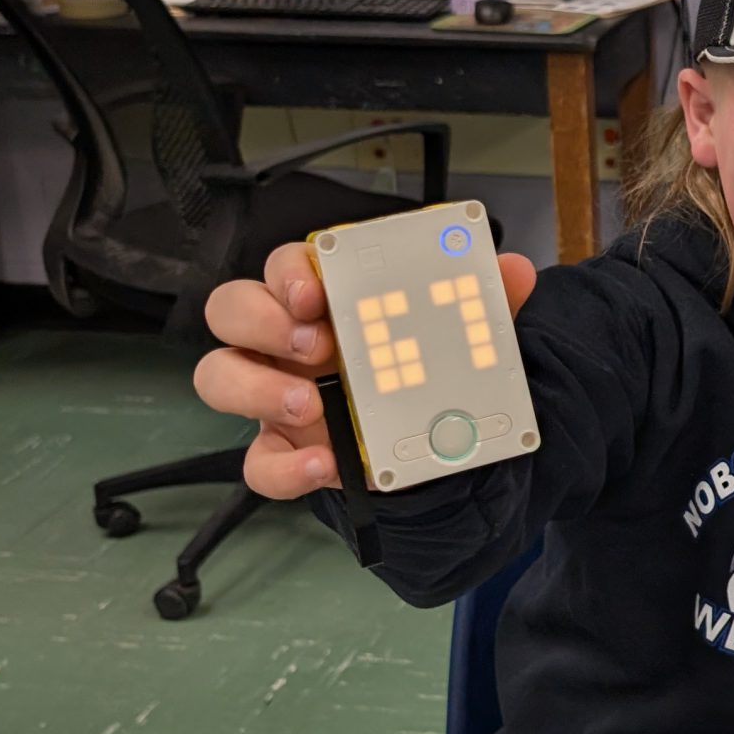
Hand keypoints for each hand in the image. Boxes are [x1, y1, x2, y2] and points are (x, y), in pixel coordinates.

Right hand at [194, 242, 535, 499]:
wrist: (437, 453)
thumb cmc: (426, 374)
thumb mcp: (462, 336)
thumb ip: (482, 303)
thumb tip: (514, 270)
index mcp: (326, 300)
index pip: (284, 266)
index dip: (289, 272)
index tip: (315, 290)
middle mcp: (286, 340)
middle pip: (232, 309)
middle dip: (261, 319)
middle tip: (312, 343)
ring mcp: (276, 395)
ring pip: (220, 376)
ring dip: (257, 387)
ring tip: (311, 406)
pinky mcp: (283, 450)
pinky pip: (257, 461)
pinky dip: (285, 467)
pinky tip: (323, 465)